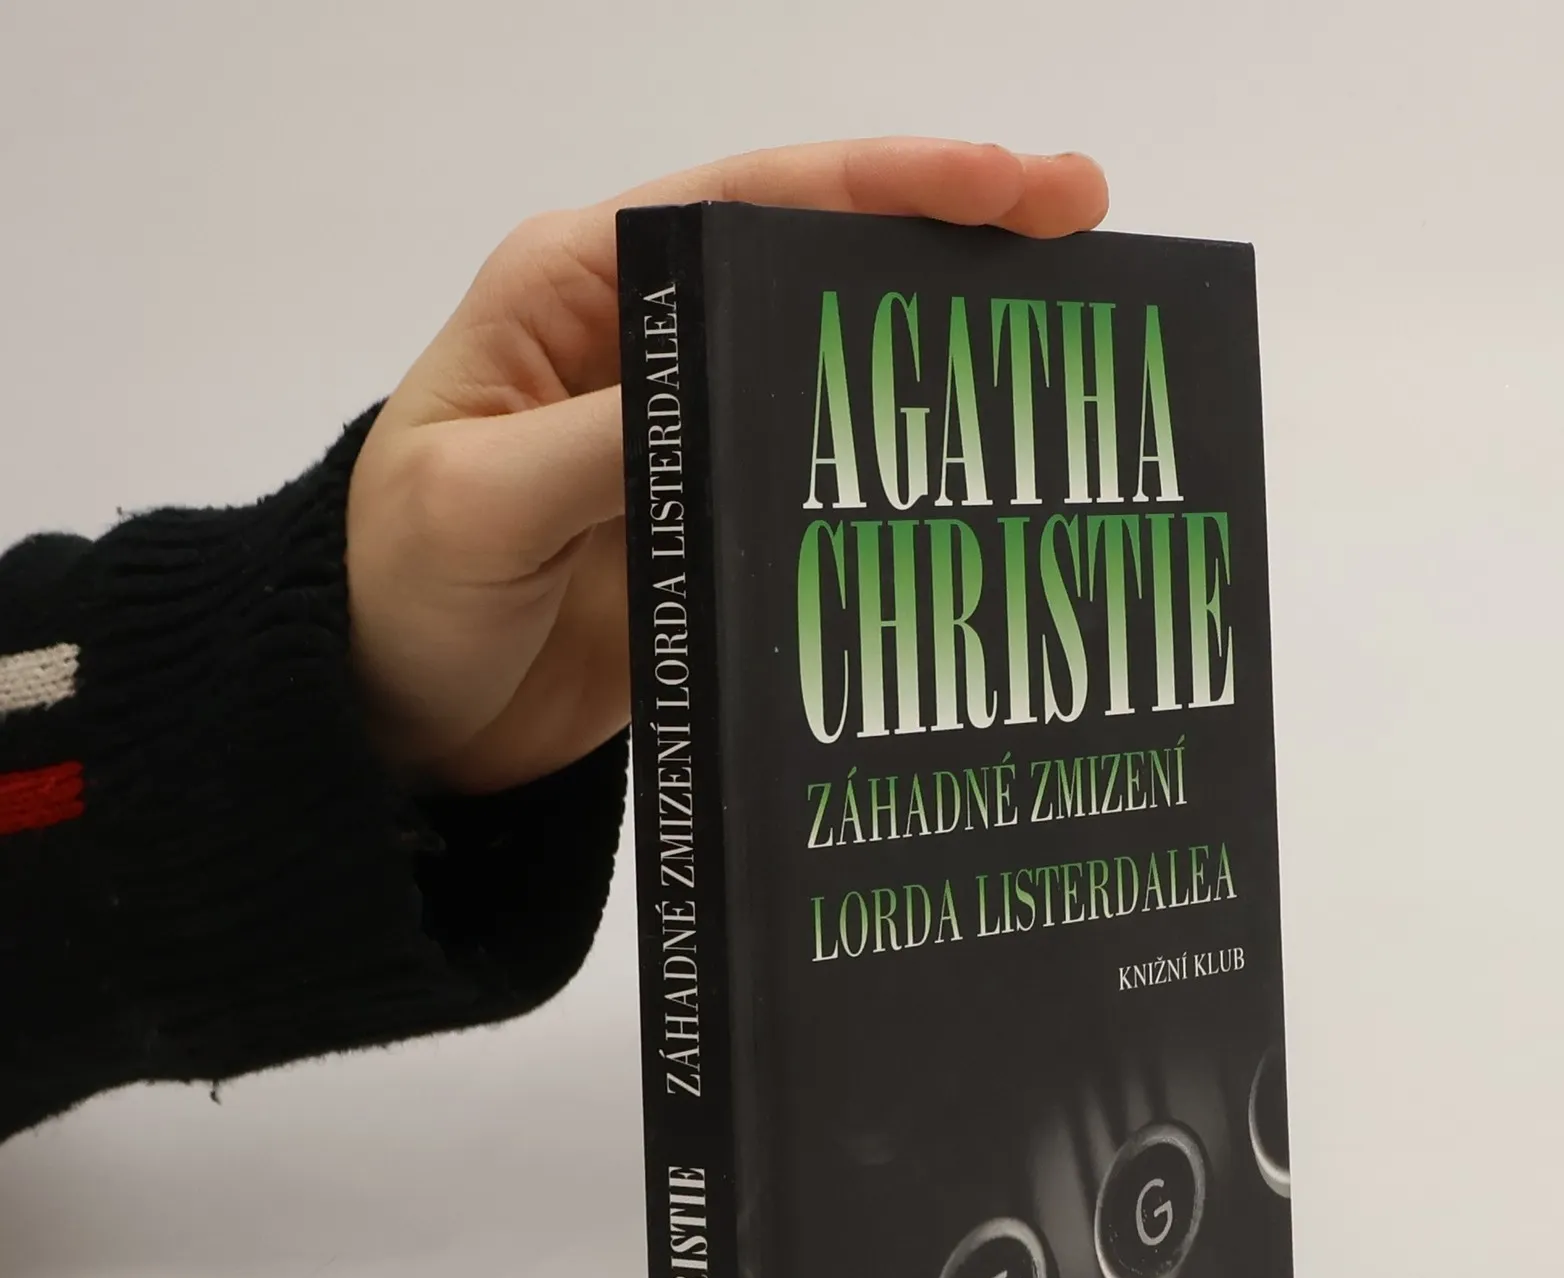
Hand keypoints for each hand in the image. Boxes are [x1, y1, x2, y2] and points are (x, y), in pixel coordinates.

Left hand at [345, 137, 1108, 793]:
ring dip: (944, 364)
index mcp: (580, 288)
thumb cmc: (401, 590)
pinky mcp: (717, 527)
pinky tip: (982, 486)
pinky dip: (903, 480)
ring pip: (839, 377)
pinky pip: (824, 486)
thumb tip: (737, 394)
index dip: (890, 184)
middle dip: (950, 250)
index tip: (1011, 185)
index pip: (755, 206)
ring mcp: (692, 440)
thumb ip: (609, 442)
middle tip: (1087, 244)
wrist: (392, 722)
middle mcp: (648, 346)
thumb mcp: (483, 505)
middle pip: (820, 273)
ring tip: (1069, 357)